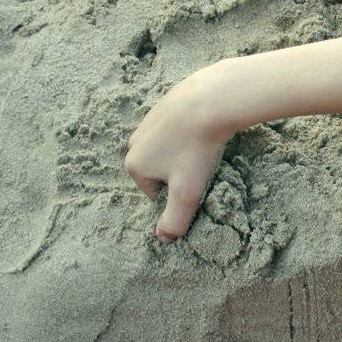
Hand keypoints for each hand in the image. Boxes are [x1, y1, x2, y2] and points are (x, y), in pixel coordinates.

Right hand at [125, 66, 235, 242]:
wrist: (208, 101)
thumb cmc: (196, 150)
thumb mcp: (186, 193)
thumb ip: (174, 220)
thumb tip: (163, 240)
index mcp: (134, 166)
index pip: (155, 194)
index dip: (178, 193)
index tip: (194, 183)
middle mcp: (133, 143)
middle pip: (160, 171)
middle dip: (179, 173)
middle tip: (200, 165)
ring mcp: (146, 122)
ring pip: (168, 150)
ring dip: (185, 153)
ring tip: (203, 148)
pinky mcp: (162, 105)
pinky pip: (176, 130)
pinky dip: (189, 133)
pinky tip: (203, 129)